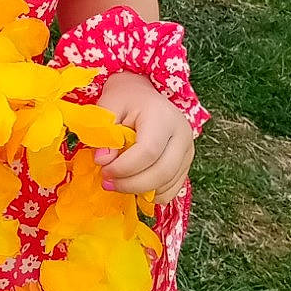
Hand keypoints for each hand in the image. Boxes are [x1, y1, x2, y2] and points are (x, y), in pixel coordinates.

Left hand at [94, 73, 195, 201]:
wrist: (143, 96)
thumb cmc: (124, 100)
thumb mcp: (108, 108)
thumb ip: (104, 133)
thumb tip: (103, 161)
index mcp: (162, 116)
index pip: (148, 151)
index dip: (124, 168)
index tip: (104, 171)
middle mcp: (182, 133)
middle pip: (162, 172)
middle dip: (131, 184)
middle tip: (108, 183)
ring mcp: (188, 149)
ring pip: (168, 183)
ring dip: (140, 191)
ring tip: (117, 183)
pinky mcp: (187, 162)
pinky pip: (173, 188)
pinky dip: (152, 194)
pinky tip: (134, 185)